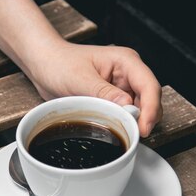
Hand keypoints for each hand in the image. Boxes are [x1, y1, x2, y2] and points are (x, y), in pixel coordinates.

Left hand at [27, 41, 161, 137]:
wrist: (44, 64)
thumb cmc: (59, 63)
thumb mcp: (79, 79)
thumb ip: (103, 93)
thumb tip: (127, 107)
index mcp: (125, 61)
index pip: (149, 85)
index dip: (151, 109)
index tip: (143, 128)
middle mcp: (128, 73)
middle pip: (149, 99)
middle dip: (144, 118)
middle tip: (132, 134)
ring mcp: (122, 86)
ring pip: (140, 109)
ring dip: (133, 121)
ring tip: (122, 131)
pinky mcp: (113, 98)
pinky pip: (125, 113)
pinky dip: (123, 122)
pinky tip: (114, 128)